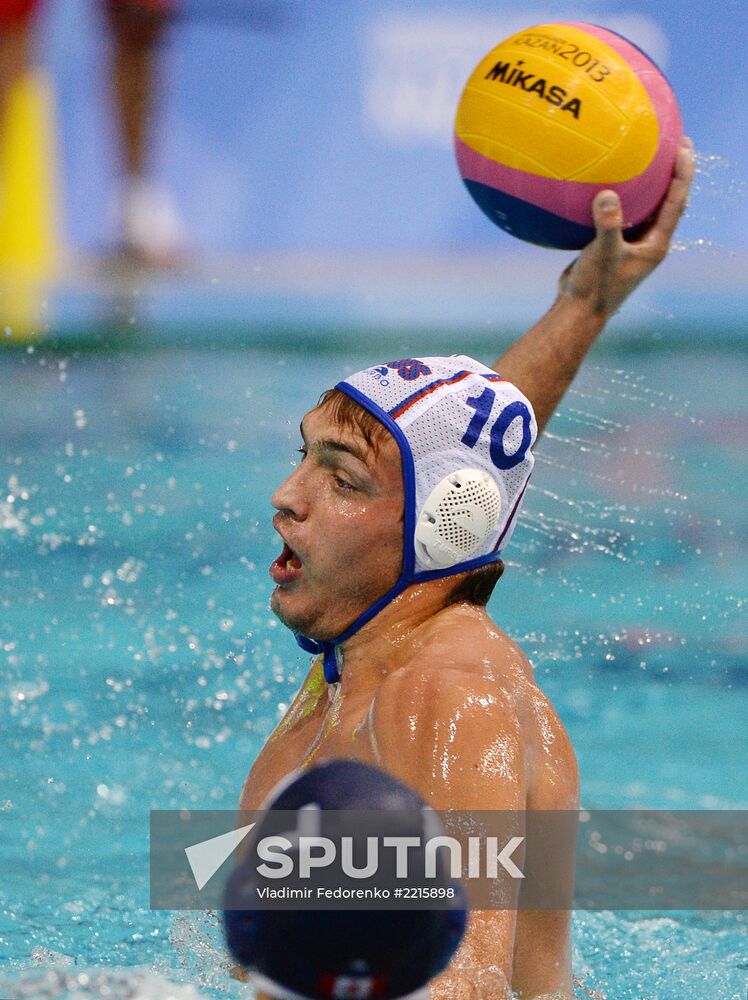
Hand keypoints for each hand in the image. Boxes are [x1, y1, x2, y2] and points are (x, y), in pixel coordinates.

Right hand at [557, 138, 694, 317]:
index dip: (683, 174)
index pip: (677, 202)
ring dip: (649, 183)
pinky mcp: (613, 244)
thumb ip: (608, 224)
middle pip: (669, 200)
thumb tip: (607, 194)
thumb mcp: (603, 254)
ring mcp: (631, 243)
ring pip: (646, 207)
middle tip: (675, 142)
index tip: (683, 146)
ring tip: (645, 155)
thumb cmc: (594, 287)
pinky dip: (620, 196)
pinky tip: (606, 181)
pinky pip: (622, 214)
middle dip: (674, 172)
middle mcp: (648, 242)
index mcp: (656, 244)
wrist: (577, 311)